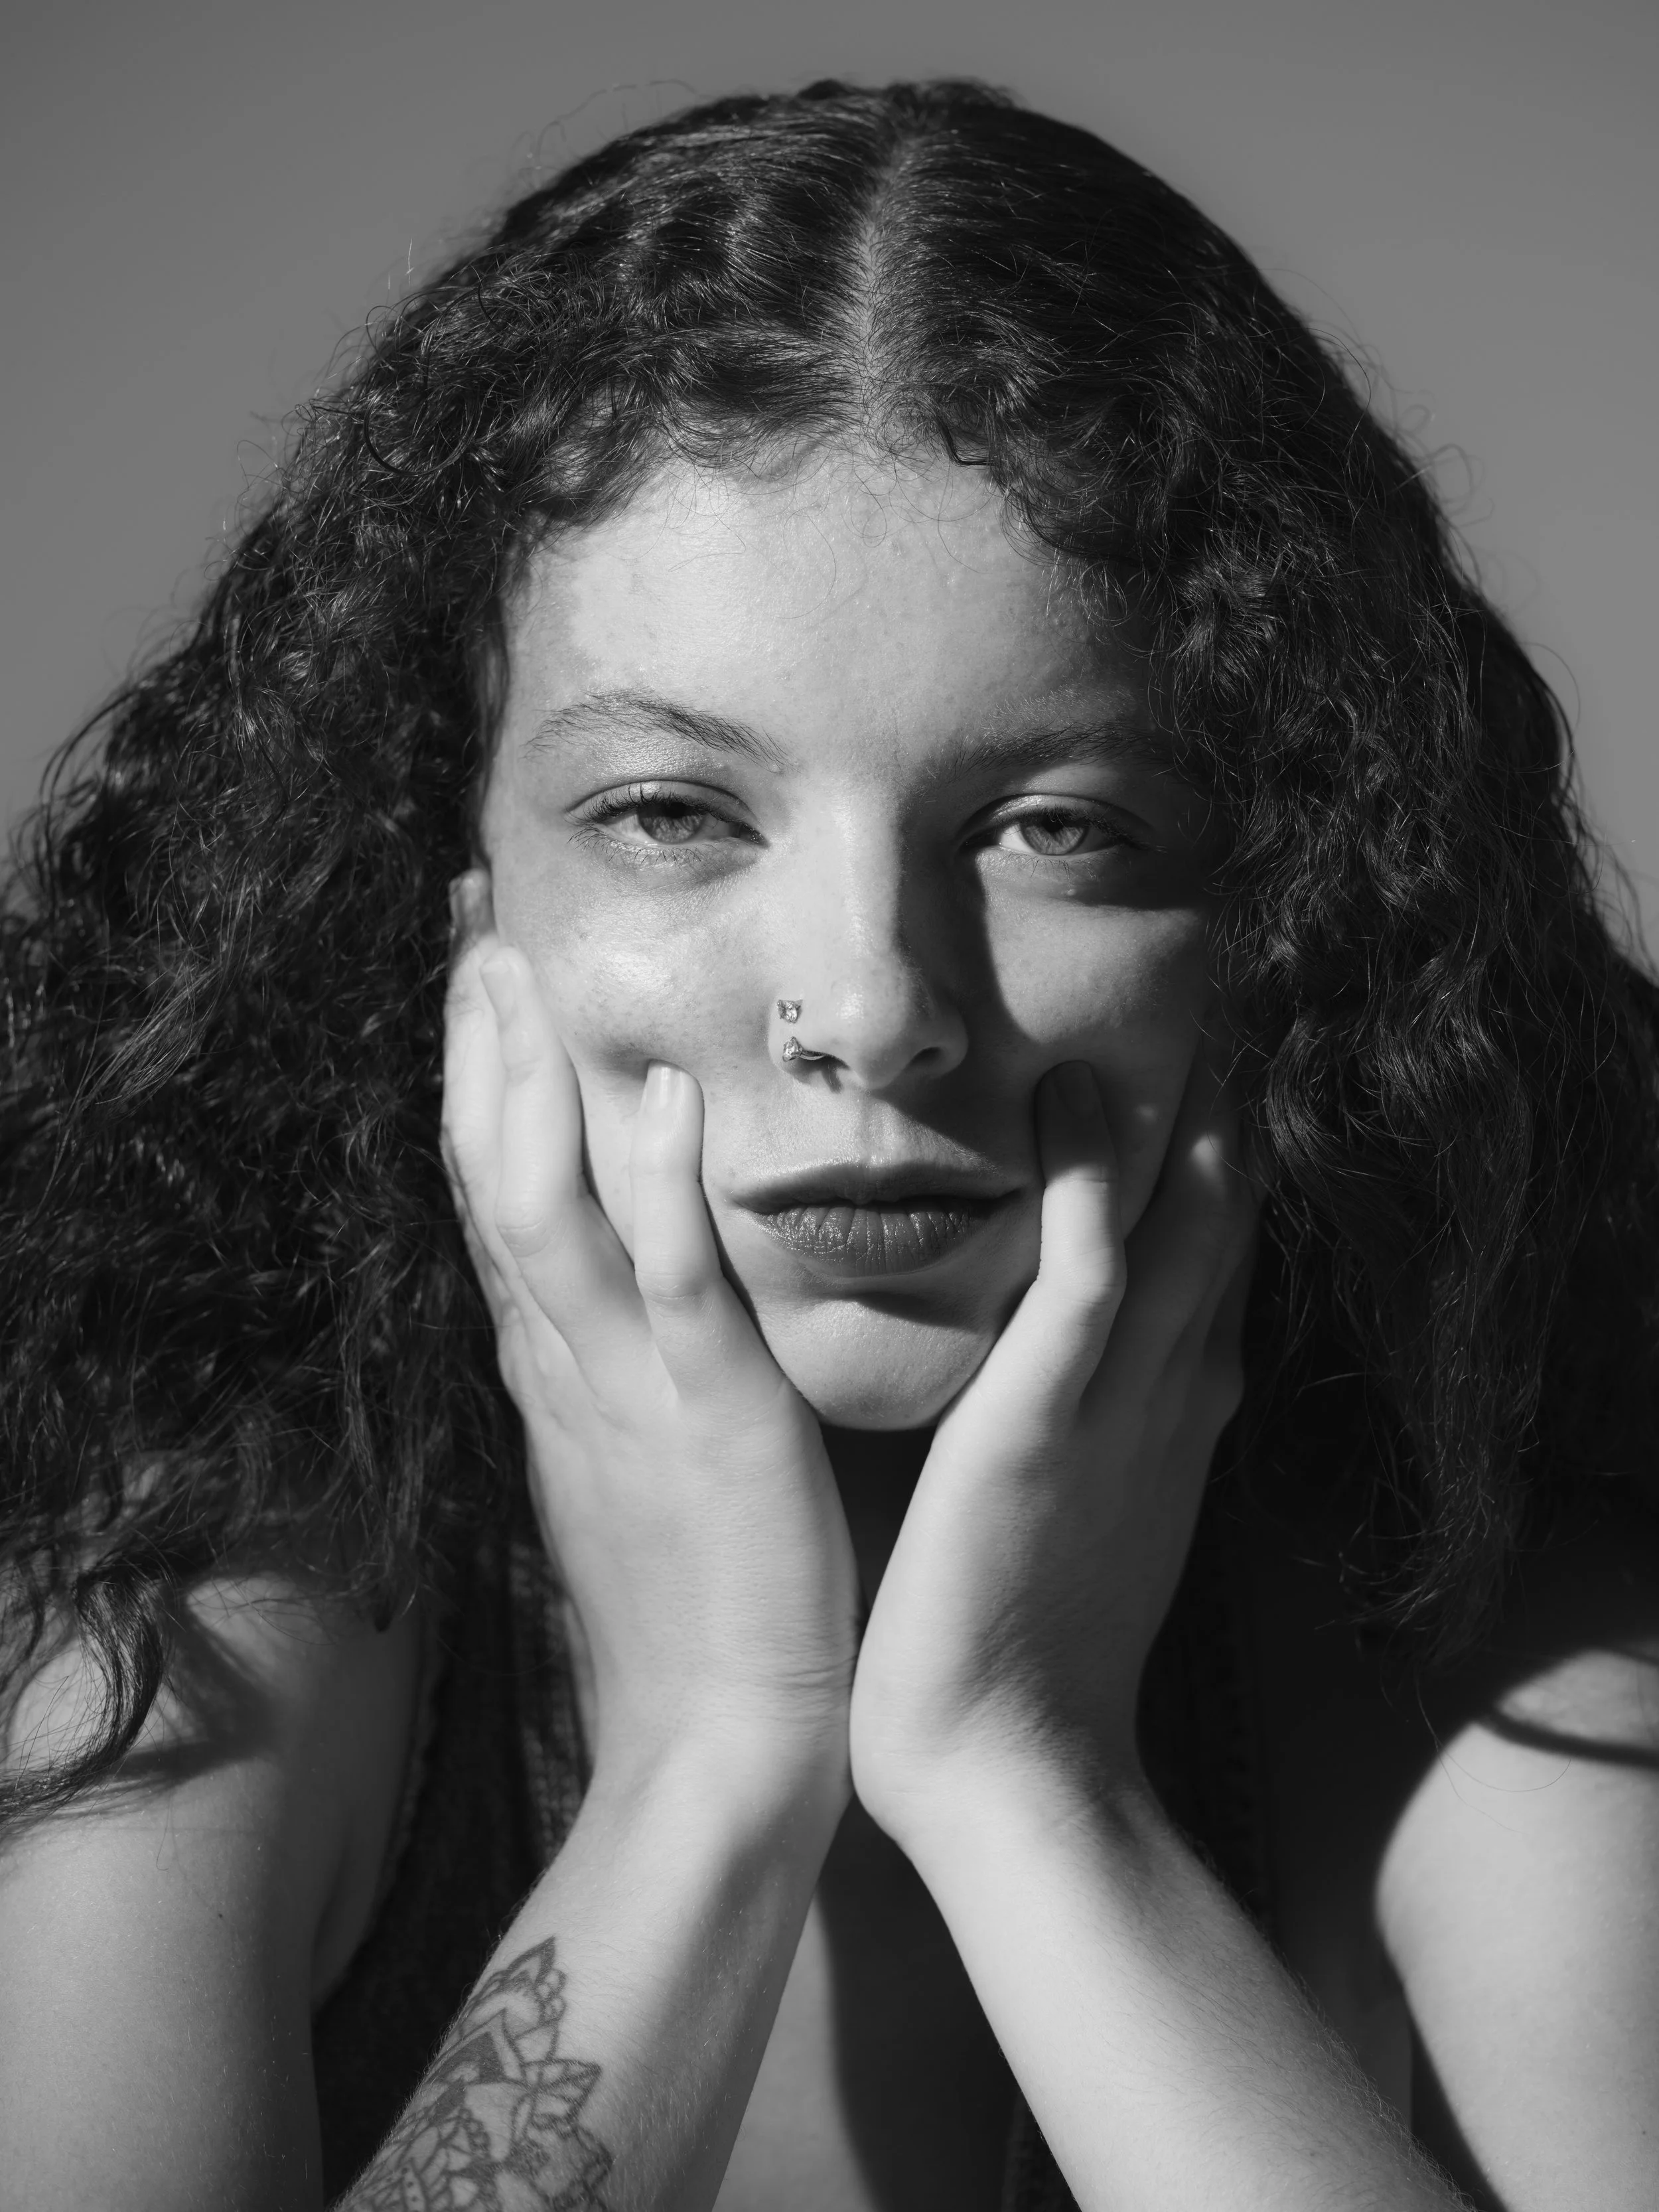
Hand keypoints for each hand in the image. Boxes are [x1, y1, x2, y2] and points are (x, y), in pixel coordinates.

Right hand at [442, 873, 859, 1784]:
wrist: (724, 1738)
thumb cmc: (698, 1593)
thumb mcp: (635, 1449)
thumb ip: (623, 1349)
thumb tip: (628, 1265)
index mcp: (557, 1366)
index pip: (495, 1197)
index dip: (472, 1083)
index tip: (471, 969)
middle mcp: (566, 1363)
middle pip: (492, 1180)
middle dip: (474, 1048)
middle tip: (467, 916)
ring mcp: (625, 1391)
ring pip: (546, 1219)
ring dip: (525, 1089)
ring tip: (515, 966)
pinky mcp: (709, 1424)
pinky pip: (673, 1294)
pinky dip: (654, 1195)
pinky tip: (658, 1097)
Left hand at [848, 1050, 1253, 1840]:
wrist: (999, 1769)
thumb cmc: (1019, 1644)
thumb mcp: (1080, 1504)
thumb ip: (1086, 1415)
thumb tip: (1072, 1346)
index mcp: (1167, 1412)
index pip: (1204, 1260)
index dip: (1215, 1164)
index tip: (1201, 1065)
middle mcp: (1165, 1396)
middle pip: (1218, 1226)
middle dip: (1224, 1116)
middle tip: (1214, 1003)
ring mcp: (1117, 1409)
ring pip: (1177, 1233)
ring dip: (1183, 1119)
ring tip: (1177, 1007)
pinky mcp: (1043, 1429)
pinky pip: (1085, 1283)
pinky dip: (1091, 1189)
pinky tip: (1073, 1101)